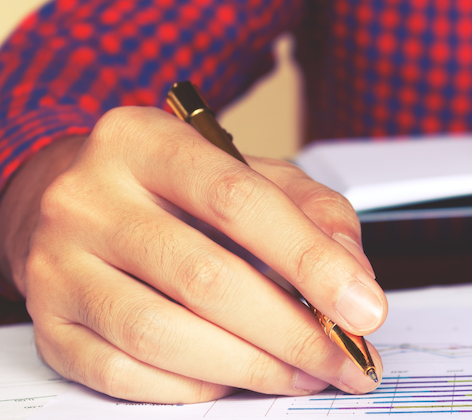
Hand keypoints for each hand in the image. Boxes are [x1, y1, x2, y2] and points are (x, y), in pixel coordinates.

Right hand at [0, 106, 385, 402]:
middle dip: (292, 332)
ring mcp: (58, 263)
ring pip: (160, 334)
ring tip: (304, 373)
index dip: (310, 261)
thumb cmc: (175, 190)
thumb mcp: (249, 172)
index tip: (364, 309)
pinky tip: (236, 378)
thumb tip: (354, 278)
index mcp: (146, 142)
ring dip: (250, 367)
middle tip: (344, 360)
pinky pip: (122, 374)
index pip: (239, 201)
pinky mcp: (49, 324)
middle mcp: (90, 198)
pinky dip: (193, 387)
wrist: (70, 200)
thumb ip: (313, 211)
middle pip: (204, 277)